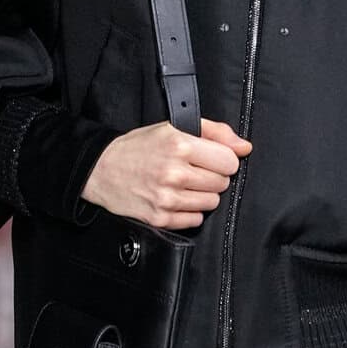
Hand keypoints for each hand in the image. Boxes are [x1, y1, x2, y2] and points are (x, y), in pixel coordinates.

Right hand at [81, 116, 250, 229]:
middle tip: (193, 171)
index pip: (229, 161)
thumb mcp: (173, 128)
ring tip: (184, 184)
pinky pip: (196, 219)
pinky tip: (176, 198)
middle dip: (212, 177)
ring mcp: (167, 198)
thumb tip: (244, 147)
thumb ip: (214, 132)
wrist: (102, 170)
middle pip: (222, 183)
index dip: (222, 159)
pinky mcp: (161, 218)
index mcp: (179, 144)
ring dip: (202, 195)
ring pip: (212, 202)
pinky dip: (190, 211)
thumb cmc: (139, 148)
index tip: (210, 159)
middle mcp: (174, 172)